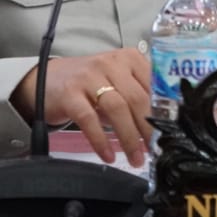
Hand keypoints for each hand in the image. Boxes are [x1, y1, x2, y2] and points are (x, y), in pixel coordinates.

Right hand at [12, 47, 151, 166]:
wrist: (47, 80)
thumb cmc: (89, 85)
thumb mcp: (117, 83)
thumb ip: (137, 97)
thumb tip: (161, 124)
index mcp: (129, 58)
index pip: (153, 85)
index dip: (163, 112)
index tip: (170, 133)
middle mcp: (110, 63)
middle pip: (137, 98)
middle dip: (148, 129)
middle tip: (155, 150)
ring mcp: (89, 77)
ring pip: (116, 108)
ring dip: (129, 138)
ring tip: (135, 158)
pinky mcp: (70, 93)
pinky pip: (89, 119)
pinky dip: (100, 140)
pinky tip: (108, 155)